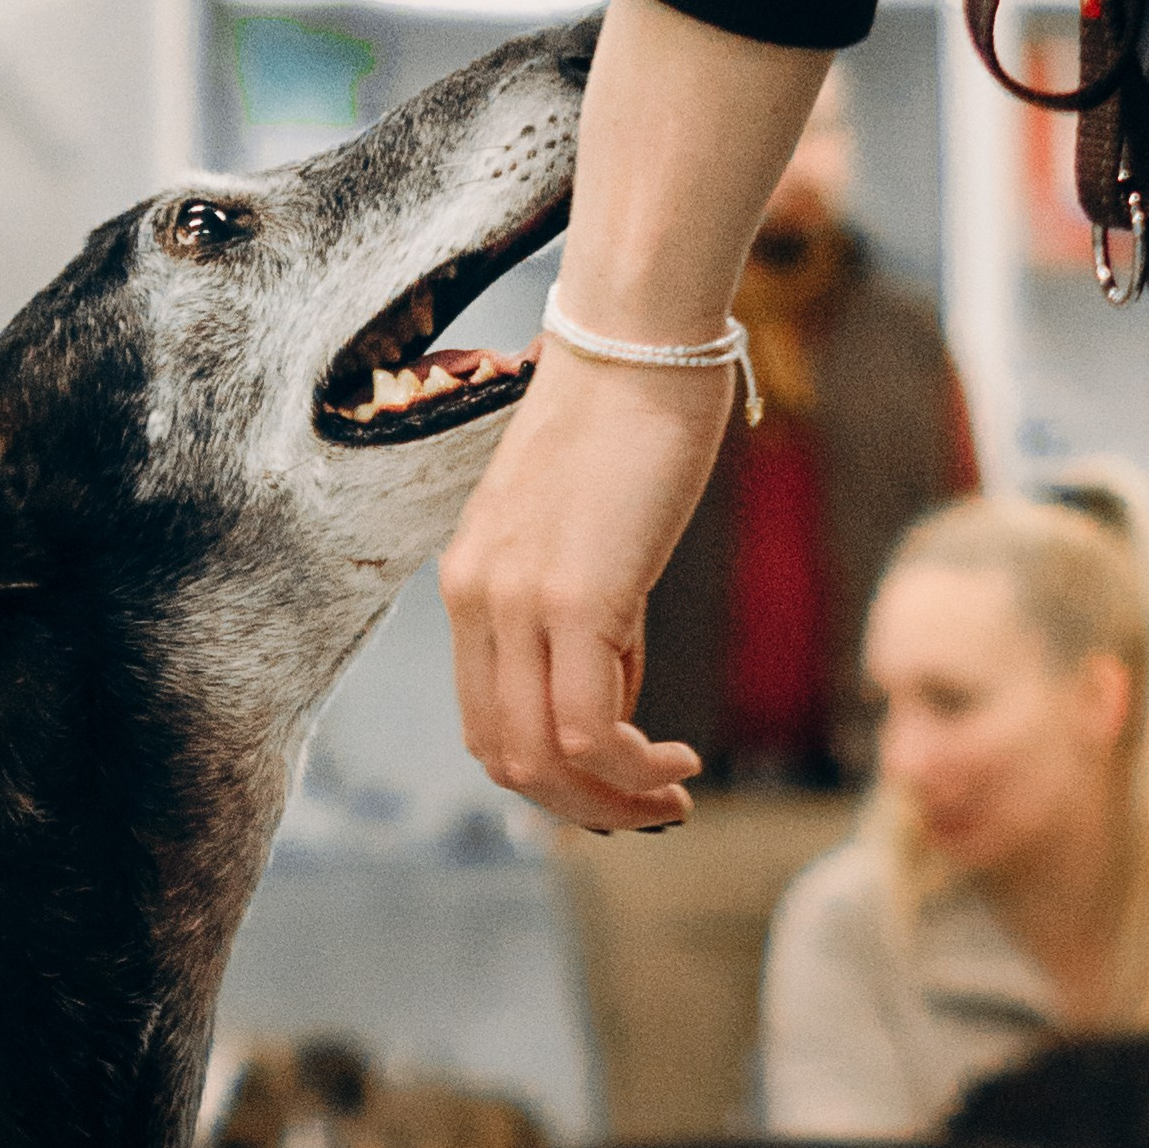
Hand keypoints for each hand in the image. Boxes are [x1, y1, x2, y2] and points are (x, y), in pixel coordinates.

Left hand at [440, 341, 725, 827]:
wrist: (639, 339)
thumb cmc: (630, 421)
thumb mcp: (587, 536)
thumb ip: (586, 618)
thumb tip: (614, 702)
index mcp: (470, 584)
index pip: (485, 723)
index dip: (551, 776)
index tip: (621, 783)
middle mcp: (476, 598)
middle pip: (504, 757)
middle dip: (583, 804)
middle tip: (656, 808)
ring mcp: (518, 599)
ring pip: (541, 758)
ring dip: (613, 799)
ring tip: (674, 795)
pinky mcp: (575, 595)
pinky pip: (588, 730)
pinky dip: (634, 769)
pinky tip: (678, 760)